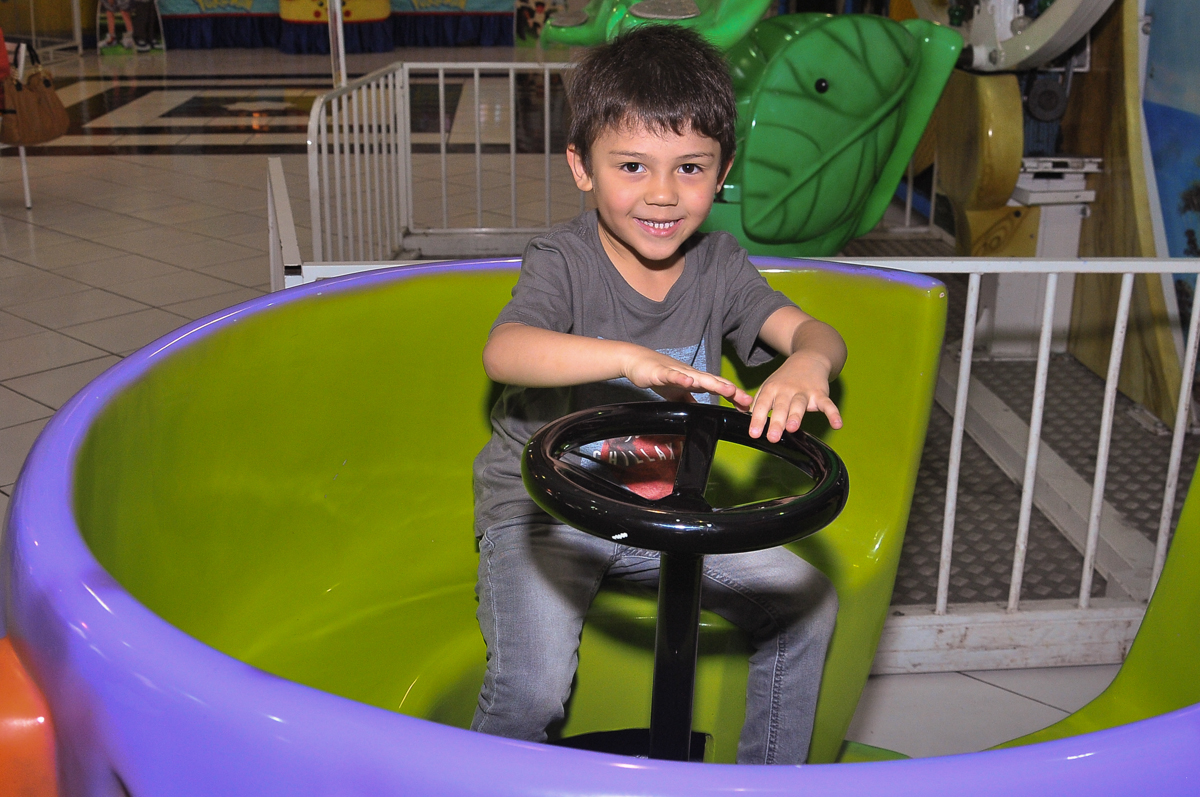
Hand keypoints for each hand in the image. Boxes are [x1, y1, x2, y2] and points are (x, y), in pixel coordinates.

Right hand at [623, 348, 752, 410]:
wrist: (637, 361)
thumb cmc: (659, 375)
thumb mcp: (677, 393)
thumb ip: (690, 401)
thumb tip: (701, 413)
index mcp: (696, 381)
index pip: (718, 388)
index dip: (733, 397)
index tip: (747, 407)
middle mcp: (691, 375)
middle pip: (715, 383)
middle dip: (732, 391)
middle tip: (747, 400)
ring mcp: (678, 373)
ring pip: (699, 379)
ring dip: (715, 384)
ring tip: (729, 390)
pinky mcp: (662, 372)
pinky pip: (673, 376)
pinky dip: (682, 379)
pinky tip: (689, 383)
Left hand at [748, 352, 842, 441]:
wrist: (808, 359)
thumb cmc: (784, 380)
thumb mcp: (768, 387)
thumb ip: (758, 404)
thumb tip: (743, 418)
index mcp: (771, 389)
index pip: (762, 405)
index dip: (757, 420)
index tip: (754, 434)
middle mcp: (786, 390)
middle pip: (780, 407)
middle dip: (776, 422)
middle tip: (772, 437)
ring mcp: (804, 392)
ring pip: (799, 405)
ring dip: (796, 416)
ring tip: (792, 428)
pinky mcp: (820, 393)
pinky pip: (827, 404)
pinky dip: (833, 414)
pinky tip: (838, 425)